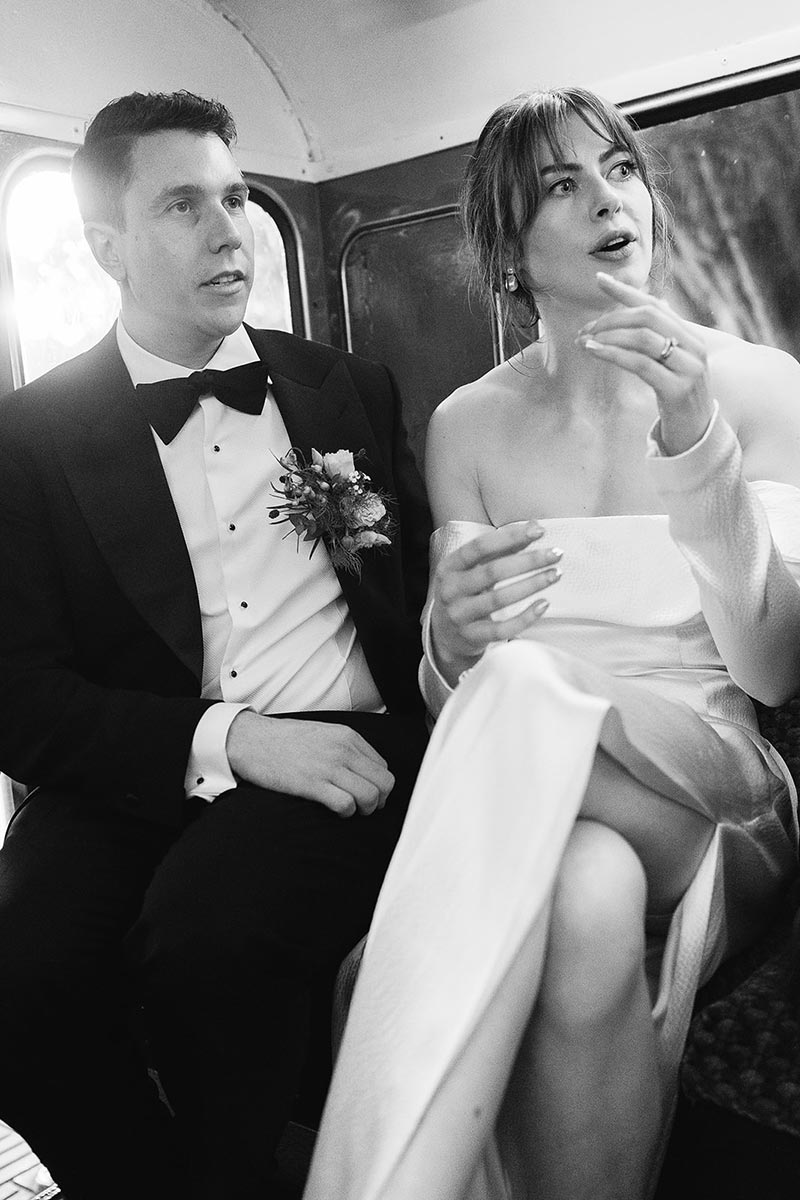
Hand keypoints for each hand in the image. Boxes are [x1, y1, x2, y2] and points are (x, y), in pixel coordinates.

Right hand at [226, 711, 394, 817]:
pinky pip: (346, 805)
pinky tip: (334, 810)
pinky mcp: (312, 783)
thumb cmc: (283, 740)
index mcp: (348, 736)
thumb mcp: (322, 733)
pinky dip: (346, 813)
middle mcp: (343, 749)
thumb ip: (344, 748)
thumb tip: (362, 771)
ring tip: (350, 810)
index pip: (383, 767)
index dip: (378, 785)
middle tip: (363, 807)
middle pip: (384, 783)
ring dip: (364, 810)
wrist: (250, 739)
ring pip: (371, 796)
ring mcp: (329, 766)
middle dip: (379, 801)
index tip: (366, 794)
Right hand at [430, 520, 561, 681]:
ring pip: (499, 599)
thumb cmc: (465, 592)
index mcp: (450, 567)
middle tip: (556, 554)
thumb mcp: (474, 569)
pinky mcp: (472, 637)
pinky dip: (525, 617)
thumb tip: (535, 526)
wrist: (444, 635)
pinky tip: (544, 604)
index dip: (509, 537)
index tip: (539, 531)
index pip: (479, 547)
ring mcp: (459, 615)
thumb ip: (501, 548)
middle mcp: (451, 590)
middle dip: (528, 561)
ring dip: (531, 585)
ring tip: (555, 574)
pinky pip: (502, 629)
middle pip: (493, 572)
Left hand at [578, 272, 715, 454]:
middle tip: (585, 329)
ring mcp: (689, 368)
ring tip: (584, 342)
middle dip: (611, 319)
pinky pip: (641, 364)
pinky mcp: (678, 389)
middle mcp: (694, 347)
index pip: (655, 305)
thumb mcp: (670, 365)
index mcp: (691, 337)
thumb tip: (637, 313)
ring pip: (643, 338)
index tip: (598, 280)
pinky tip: (595, 352)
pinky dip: (614, 355)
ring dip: (608, 337)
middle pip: (647, 317)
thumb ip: (657, 340)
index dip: (626, 291)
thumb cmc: (677, 400)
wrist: (697, 437)